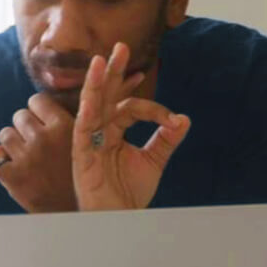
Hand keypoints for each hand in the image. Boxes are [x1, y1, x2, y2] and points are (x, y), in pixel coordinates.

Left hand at [0, 93, 79, 212]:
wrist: (77, 215)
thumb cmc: (84, 179)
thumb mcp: (87, 144)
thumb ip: (71, 121)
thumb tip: (52, 102)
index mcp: (65, 127)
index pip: (36, 100)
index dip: (39, 112)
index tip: (44, 124)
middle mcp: (44, 139)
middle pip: (19, 116)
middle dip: (26, 128)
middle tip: (37, 144)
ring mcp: (26, 158)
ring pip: (5, 134)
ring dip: (13, 143)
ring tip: (27, 156)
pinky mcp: (11, 177)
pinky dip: (1, 160)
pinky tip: (14, 167)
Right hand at [72, 42, 189, 210]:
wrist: (120, 220)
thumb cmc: (130, 193)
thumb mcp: (154, 161)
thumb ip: (166, 139)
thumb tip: (185, 119)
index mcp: (113, 131)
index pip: (130, 108)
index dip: (153, 108)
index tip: (173, 120)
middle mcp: (99, 132)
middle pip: (104, 96)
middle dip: (112, 71)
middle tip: (120, 47)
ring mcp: (88, 142)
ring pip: (90, 106)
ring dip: (95, 83)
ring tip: (99, 60)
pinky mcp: (81, 155)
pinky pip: (82, 130)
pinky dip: (87, 113)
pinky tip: (91, 98)